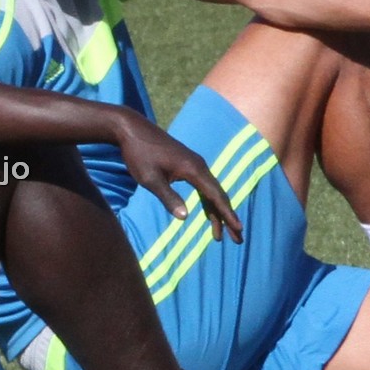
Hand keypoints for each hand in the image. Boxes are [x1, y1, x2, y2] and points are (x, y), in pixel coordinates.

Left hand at [117, 111, 242, 242]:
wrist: (132, 129)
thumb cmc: (139, 154)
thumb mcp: (150, 179)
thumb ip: (168, 197)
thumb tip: (185, 217)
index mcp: (194, 169)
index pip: (216, 196)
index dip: (227, 214)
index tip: (238, 229)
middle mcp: (199, 166)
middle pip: (218, 195)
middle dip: (227, 218)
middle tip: (238, 239)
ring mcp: (194, 164)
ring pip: (211, 192)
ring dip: (217, 213)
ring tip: (220, 235)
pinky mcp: (187, 165)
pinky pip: (203, 186)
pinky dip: (208, 202)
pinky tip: (208, 214)